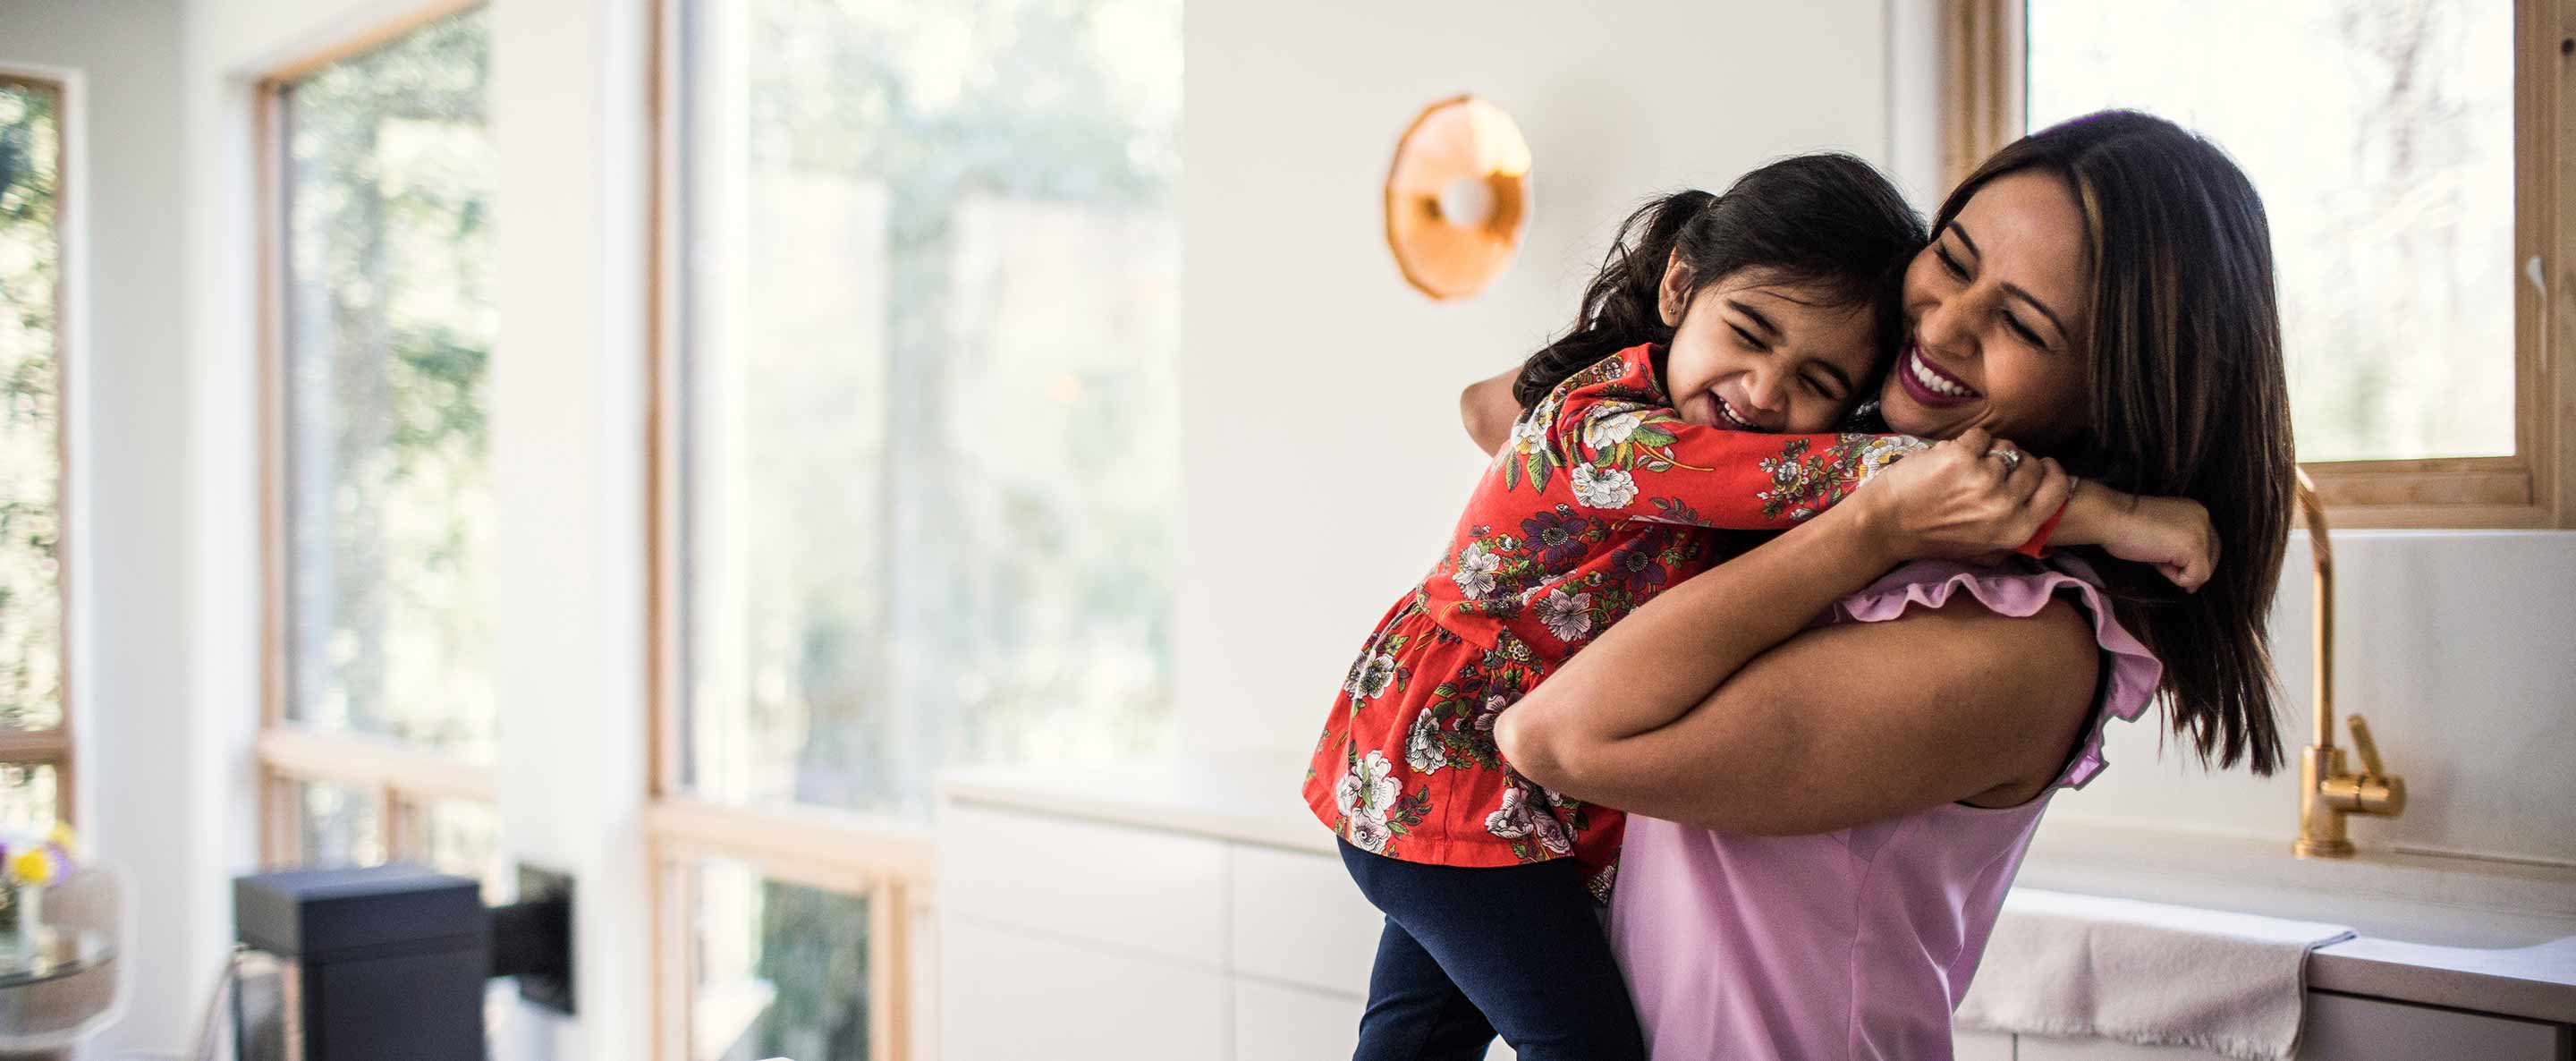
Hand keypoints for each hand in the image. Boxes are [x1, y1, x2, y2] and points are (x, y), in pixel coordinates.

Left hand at [1850, 428, 2070, 562]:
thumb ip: (2016, 530)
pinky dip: (1965, 442)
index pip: (2057, 490)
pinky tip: (1948, 460)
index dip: (2051, 472)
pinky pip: (1979, 436)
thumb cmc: (1933, 538)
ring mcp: (1984, 480)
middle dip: (2014, 461)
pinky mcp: (1960, 458)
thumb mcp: (1985, 550)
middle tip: (1990, 468)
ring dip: (1986, 452)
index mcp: (2017, 530)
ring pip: (2004, 447)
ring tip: (1963, 469)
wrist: (1886, 524)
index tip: (2042, 465)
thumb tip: (2044, 508)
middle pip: (2031, 464)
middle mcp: (2005, 506)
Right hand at [2091, 488, 2219, 591]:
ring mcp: (2200, 532)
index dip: (2195, 560)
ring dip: (2180, 572)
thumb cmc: (2124, 525)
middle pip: (2212, 555)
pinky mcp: (2193, 547)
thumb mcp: (2160, 532)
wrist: (2110, 517)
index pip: (2209, 541)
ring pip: (2204, 568)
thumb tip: (2192, 578)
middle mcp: (2203, 517)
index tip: (2177, 570)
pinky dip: (2179, 579)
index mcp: (2195, 510)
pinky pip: (2196, 576)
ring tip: (2158, 561)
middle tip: (2171, 574)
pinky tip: (2159, 565)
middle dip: (2193, 569)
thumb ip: (2176, 545)